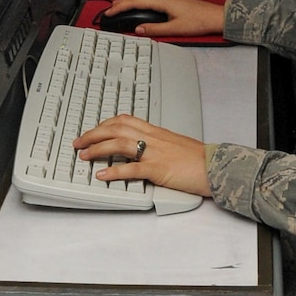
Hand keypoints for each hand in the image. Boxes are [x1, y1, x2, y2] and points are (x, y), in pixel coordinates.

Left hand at [74, 117, 209, 196]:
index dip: (104, 125)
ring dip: (98, 149)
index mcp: (156, 132)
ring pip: (120, 144)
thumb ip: (157, 144)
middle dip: (93, 134)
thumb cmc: (199, 159)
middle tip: (79, 143)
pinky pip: (132, 168)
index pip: (124, 121)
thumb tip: (143, 150)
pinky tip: (102, 174)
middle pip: (116, 129)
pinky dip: (114, 171)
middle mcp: (153, 138)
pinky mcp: (159, 169)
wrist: (217, 166)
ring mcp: (155, 153)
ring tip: (84, 156)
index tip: (92, 131)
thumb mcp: (175, 145)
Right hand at [103, 0, 225, 36]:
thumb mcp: (175, 30)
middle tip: (110, 9)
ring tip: (121, 5)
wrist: (215, 17)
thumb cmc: (199, 22)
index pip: (136, 1)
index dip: (121, 7)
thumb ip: (155, 29)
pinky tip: (139, 4)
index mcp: (163, 1)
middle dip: (122, 0)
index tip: (110, 12)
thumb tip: (139, 30)